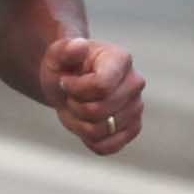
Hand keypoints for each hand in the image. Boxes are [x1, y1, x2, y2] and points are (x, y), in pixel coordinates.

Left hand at [40, 34, 143, 155]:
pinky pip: (106, 147)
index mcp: (121, 59)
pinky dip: (88, 140)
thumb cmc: (65, 65)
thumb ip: (65, 48)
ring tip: (78, 108)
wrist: (71, 81)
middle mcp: (135, 83)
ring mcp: (136, 107)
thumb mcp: (57, 54)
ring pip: (99, 131)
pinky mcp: (132, 129)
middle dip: (74, 106)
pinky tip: (85, 123)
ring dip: (78, 123)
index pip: (101, 87)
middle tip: (71, 96)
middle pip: (98, 111)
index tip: (66, 81)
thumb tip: (79, 46)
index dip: (75, 89)